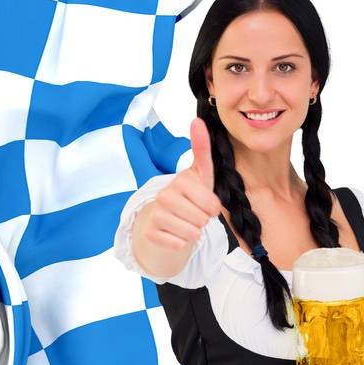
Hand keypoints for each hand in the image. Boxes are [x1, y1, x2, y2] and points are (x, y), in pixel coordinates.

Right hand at [144, 119, 221, 251]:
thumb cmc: (190, 195)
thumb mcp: (202, 174)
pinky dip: (181, 243)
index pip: (212, 205)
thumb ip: (202, 148)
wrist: (166, 219)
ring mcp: (155, 214)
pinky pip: (178, 245)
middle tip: (194, 214)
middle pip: (202, 220)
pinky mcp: (150, 233)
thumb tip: (197, 119)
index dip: (213, 209)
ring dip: (193, 233)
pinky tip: (174, 233)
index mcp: (180, 181)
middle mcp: (164, 195)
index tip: (204, 203)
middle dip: (203, 221)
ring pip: (192, 233)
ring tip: (185, 223)